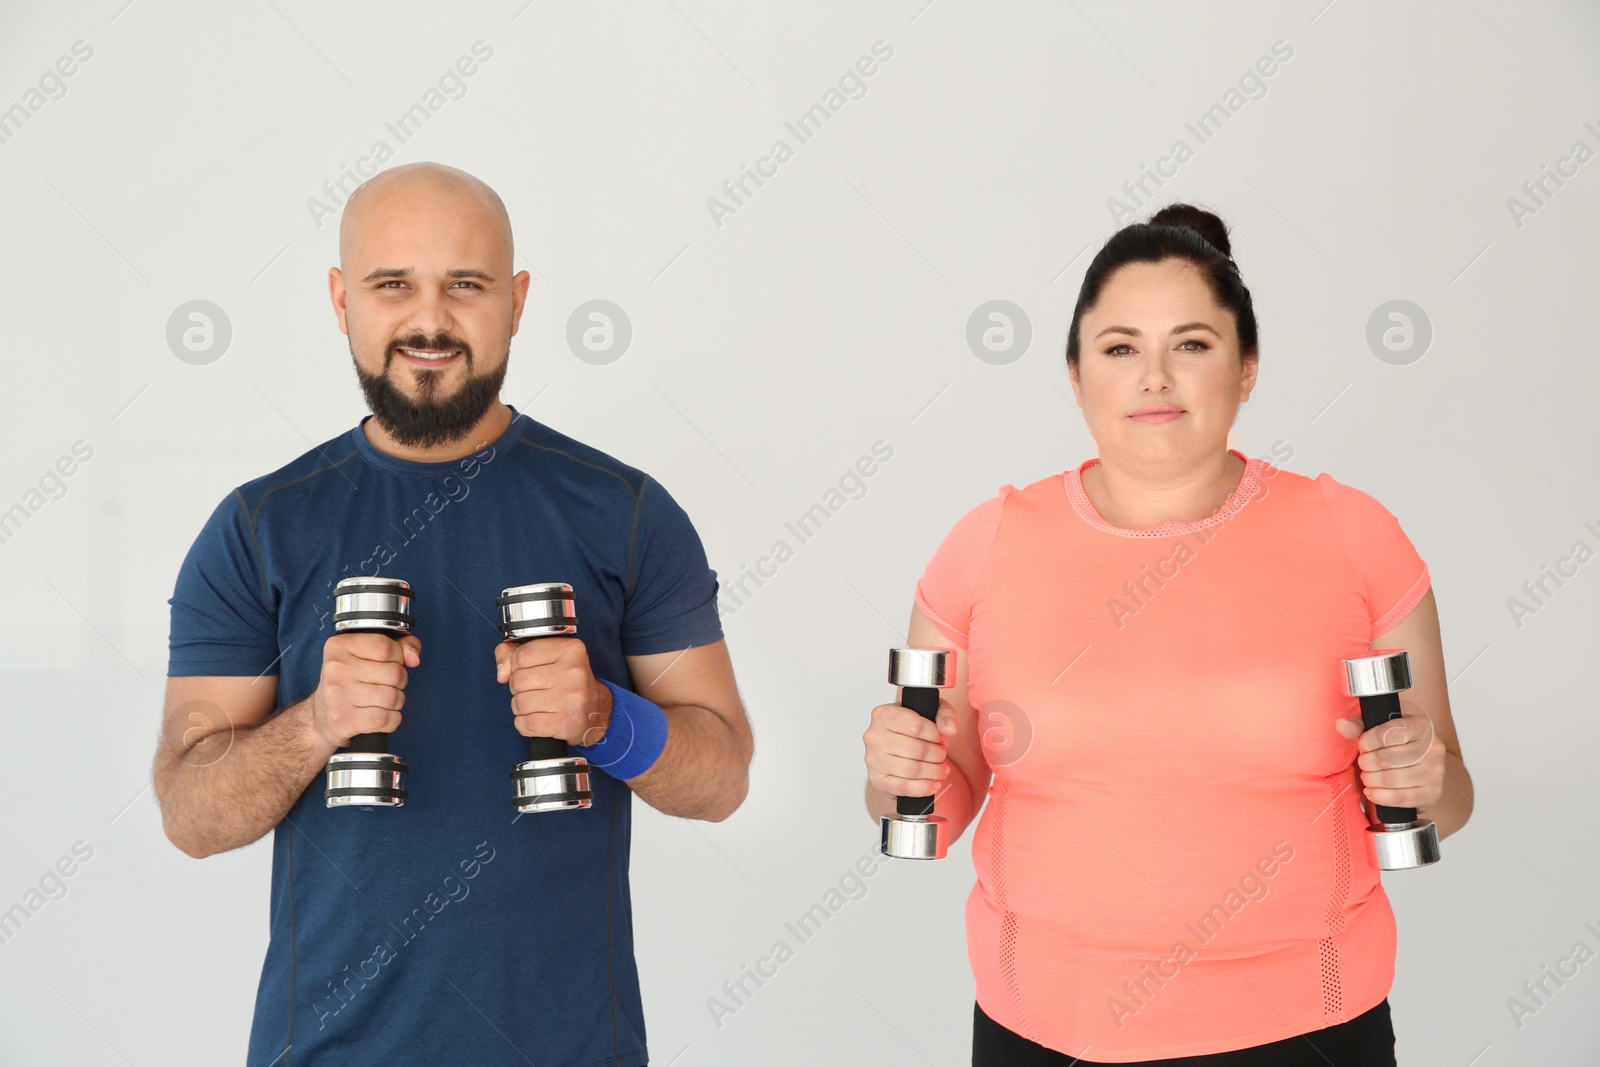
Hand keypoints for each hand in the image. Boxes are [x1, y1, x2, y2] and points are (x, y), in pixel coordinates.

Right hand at [309, 632, 420, 747]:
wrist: (321, 716)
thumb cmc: (351, 681)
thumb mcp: (369, 655)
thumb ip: (401, 646)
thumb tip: (414, 658)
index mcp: (340, 645)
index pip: (386, 646)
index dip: (399, 656)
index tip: (392, 663)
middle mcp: (336, 668)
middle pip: (394, 673)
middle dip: (400, 681)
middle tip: (386, 685)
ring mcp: (338, 695)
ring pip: (393, 697)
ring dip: (397, 702)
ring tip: (383, 701)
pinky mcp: (344, 720)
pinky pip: (386, 719)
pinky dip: (393, 720)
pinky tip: (382, 716)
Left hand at [494, 637, 611, 745]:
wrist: (597, 710)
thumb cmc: (566, 681)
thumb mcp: (546, 656)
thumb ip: (512, 653)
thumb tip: (502, 673)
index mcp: (570, 649)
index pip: (521, 655)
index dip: (517, 666)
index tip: (531, 671)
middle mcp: (573, 672)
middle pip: (517, 680)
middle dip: (519, 689)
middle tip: (537, 690)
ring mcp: (571, 699)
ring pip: (519, 703)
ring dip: (521, 708)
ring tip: (538, 705)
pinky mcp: (565, 723)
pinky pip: (525, 724)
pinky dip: (525, 724)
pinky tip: (539, 719)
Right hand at [863, 698, 957, 797]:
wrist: (892, 752)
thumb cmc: (910, 730)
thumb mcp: (930, 712)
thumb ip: (944, 714)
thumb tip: (949, 729)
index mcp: (883, 715)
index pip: (916, 725)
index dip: (936, 735)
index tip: (942, 738)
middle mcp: (874, 736)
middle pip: (916, 750)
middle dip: (937, 755)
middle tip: (942, 755)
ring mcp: (874, 759)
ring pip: (912, 770)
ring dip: (934, 772)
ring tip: (941, 770)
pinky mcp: (877, 780)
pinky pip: (904, 787)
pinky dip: (924, 787)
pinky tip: (933, 783)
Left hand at [1334, 698, 1445, 812]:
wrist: (1425, 766)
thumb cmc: (1400, 744)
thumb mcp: (1382, 728)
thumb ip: (1360, 726)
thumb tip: (1341, 724)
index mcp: (1421, 726)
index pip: (1386, 734)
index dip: (1366, 742)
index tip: (1363, 746)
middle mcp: (1433, 748)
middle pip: (1385, 758)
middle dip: (1366, 763)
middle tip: (1363, 764)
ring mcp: (1435, 772)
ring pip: (1391, 779)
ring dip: (1370, 779)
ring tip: (1367, 777)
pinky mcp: (1432, 793)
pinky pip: (1400, 797)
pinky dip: (1379, 796)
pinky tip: (1372, 791)